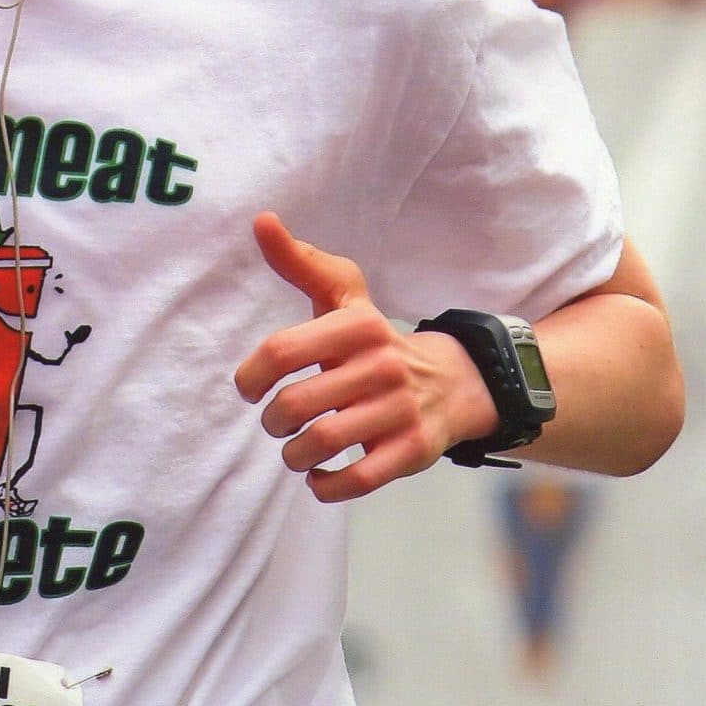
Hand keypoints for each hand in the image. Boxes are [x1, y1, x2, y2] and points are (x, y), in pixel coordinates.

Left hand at [234, 212, 496, 502]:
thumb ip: (300, 263)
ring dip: (294, 455)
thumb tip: (261, 220)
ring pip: (323, 442)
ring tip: (294, 450)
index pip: (282, 350)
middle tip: (277, 422)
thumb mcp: (344, 298)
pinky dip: (326, 485)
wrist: (456, 382)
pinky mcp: (413, 451)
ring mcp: (400, 409)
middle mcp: (381, 364)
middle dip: (273, 421)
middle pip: (296, 404)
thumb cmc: (374, 342)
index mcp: (357, 325)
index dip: (251, 375)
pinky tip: (318, 475)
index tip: (249, 388)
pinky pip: (357, 479)